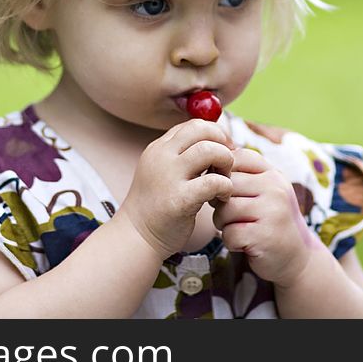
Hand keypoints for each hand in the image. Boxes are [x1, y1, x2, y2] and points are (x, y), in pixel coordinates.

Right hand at [118, 119, 235, 259]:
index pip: (194, 124)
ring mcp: (169, 177)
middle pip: (202, 130)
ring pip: (210, 150)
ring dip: (226, 162)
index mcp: (159, 148)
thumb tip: (215, 141)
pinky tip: (222, 197)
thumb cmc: (156, 206)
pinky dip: (225, 187)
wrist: (136, 237)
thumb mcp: (162, 171)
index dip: (215, 133)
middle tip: (226, 164)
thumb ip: (181, 155)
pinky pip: (213, 182)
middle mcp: (162, 157)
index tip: (223, 150)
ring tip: (225, 179)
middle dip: (222, 143)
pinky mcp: (179, 199)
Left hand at [211, 148, 317, 285]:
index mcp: (273, 174)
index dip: (222, 174)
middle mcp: (276, 189)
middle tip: (229, 215)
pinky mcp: (265, 236)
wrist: (297, 258)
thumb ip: (242, 176)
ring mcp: (273, 212)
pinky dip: (230, 242)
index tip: (227, 191)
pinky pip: (229, 233)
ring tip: (236, 228)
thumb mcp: (264, 192)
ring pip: (225, 209)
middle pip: (225, 185)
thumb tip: (208, 164)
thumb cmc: (270, 221)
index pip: (236, 158)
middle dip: (219, 202)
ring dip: (223, 223)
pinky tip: (244, 244)